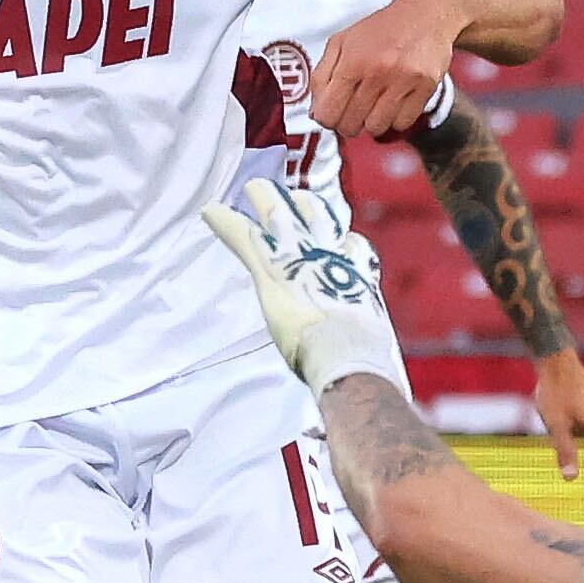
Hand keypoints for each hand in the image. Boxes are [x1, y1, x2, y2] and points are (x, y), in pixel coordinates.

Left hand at [202, 178, 404, 395]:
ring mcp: (300, 257)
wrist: (349, 352)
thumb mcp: (374, 358)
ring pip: (281, 214)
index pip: (353, 248)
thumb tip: (373, 395)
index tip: (341, 240)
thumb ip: (370, 365)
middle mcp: (332, 257)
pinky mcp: (272, 268)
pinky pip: (243, 237)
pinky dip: (224, 222)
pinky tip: (208, 211)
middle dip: (307, 206)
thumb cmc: (367, 362)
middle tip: (297, 197)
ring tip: (254, 187)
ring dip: (266, 199)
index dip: (344, 243)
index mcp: (358, 278)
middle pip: (320, 218)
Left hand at [308, 0, 461, 137]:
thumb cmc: (381, 29)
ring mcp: (403, 81)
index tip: (332, 114)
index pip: (328, 112)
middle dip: (348, 123)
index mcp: (352, 60)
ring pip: (377, 128)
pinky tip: (394, 103)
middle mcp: (377, 72)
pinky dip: (396, 119)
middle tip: (353, 111)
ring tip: (375, 106)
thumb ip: (323, 75)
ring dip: (372, 122)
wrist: (424, 13)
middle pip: (351, 124)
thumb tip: (316, 111)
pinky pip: (403, 123)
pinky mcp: (425, 88)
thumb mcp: (342, 42)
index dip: (327, 119)